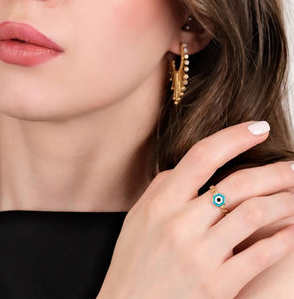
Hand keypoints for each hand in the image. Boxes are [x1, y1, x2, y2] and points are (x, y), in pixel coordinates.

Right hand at [96, 122, 293, 298]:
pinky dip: (282, 240)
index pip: (202, 156)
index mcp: (160, 202)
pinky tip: (292, 232)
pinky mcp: (217, 286)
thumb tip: (191, 166)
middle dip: (274, 172)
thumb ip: (162, 188)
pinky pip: (260, 255)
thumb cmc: (133, 264)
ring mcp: (199, 255)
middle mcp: (180, 224)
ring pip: (254, 214)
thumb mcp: (137, 218)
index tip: (258, 128)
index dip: (234, 137)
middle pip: (237, 183)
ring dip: (284, 203)